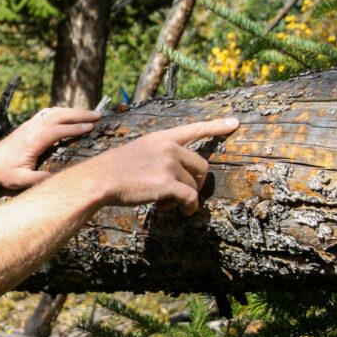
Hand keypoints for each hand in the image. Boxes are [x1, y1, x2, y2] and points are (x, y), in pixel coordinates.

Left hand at [0, 107, 102, 189]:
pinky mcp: (28, 125)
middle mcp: (31, 129)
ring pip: (54, 112)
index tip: (91, 127)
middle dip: (79, 114)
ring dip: (72, 111)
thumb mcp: (21, 180)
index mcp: (32, 141)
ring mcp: (29, 125)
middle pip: (59, 116)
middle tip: (98, 115)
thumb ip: (39, 179)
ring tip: (90, 113)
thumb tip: (59, 177)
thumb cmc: (3, 172)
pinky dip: (62, 111)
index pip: (57, 130)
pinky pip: (47, 113)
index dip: (74, 128)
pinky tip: (70, 114)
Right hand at [85, 117, 238, 214]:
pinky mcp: (168, 184)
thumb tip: (179, 172)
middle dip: (195, 181)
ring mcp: (170, 165)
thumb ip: (161, 155)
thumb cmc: (115, 169)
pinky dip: (189, 208)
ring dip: (184, 198)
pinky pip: (190, 198)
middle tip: (181, 193)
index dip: (217, 127)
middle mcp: (169, 148)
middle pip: (201, 165)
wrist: (101, 179)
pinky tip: (182, 212)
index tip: (235, 124)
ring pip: (193, 185)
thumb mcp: (139, 151)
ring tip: (166, 202)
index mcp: (162, 137)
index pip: (195, 129)